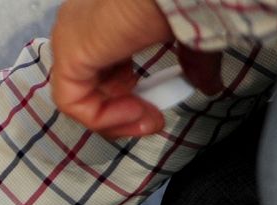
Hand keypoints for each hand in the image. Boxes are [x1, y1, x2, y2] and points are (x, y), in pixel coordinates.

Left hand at [50, 0, 222, 137]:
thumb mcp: (189, 35)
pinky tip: (134, 111)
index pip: (102, 65)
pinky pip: (73, 102)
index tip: (156, 106)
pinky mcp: (68, 56)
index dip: (127, 91)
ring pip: (79, 95)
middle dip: (121, 106)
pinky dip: (102, 117)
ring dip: (115, 116)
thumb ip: (192, 62)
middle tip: (152, 117)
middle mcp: (79, 24)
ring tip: (146, 117)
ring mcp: (69, 39)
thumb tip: (208, 85)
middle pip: (89, 82)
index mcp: (103, 15)